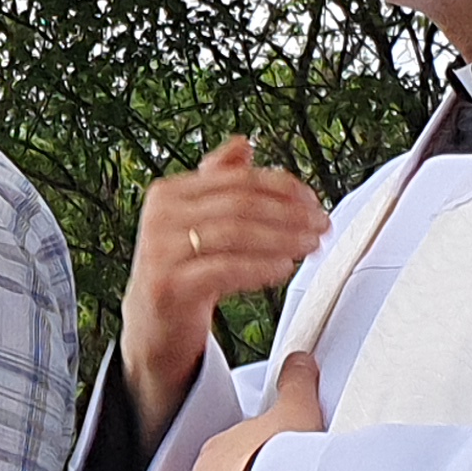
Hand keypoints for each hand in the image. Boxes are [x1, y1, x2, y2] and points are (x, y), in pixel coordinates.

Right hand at [124, 139, 328, 439]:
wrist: (152, 326)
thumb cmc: (181, 271)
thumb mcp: (196, 222)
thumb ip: (218, 184)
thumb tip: (242, 144)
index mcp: (169, 192)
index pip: (236, 179)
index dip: (281, 186)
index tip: (312, 200)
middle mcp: (160, 217)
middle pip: (239, 203)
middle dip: (289, 213)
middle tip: (320, 224)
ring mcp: (161, 251)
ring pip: (235, 233)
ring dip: (282, 238)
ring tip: (309, 246)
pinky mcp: (168, 286)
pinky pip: (224, 269)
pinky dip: (260, 267)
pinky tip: (283, 268)